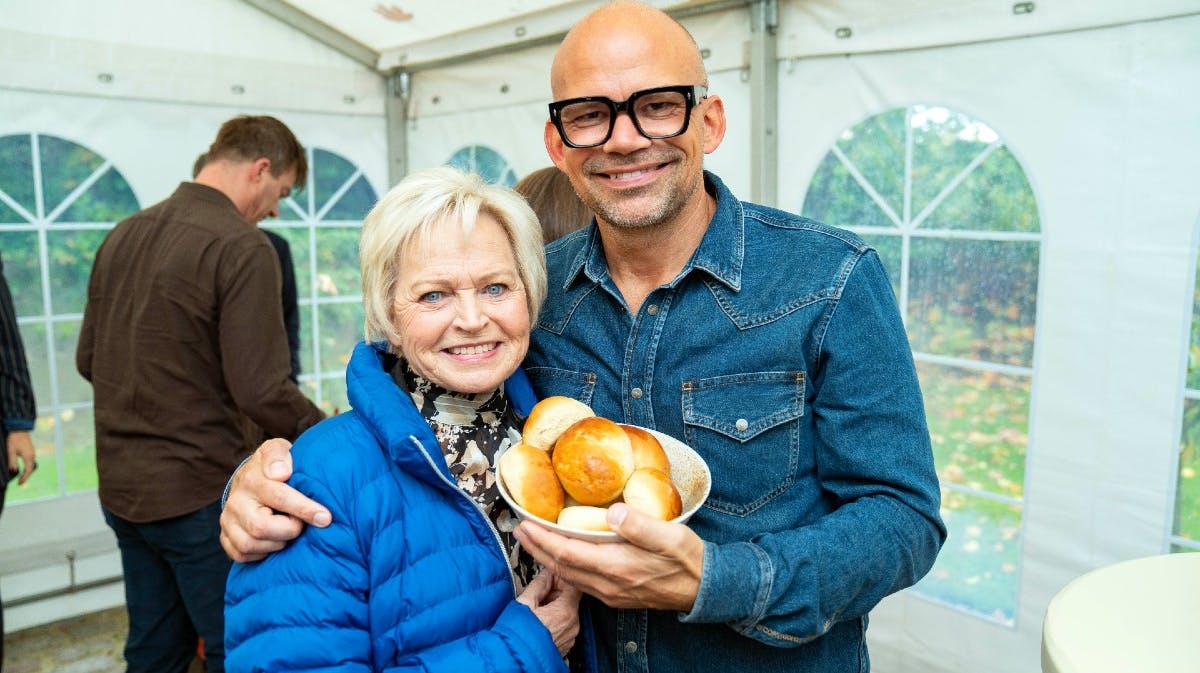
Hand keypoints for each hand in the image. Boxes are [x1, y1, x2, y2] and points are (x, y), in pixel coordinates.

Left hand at [6, 431, 35, 485]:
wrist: (19, 429)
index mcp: (28, 456)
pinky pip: (31, 462)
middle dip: (26, 476)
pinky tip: (23, 468)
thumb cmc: (14, 440)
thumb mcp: (11, 451)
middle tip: (20, 482)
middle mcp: (32, 455)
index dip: (24, 478)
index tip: (19, 484)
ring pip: (31, 465)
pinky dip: (28, 467)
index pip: (28, 471)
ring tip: (21, 477)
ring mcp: (32, 453)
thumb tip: (14, 471)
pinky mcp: (31, 451)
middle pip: (31, 469)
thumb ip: (12, 462)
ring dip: (27, 472)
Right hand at [219, 438, 331, 562]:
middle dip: (289, 530)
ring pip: (249, 545)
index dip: (304, 509)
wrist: (250, 478)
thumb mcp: (278, 449)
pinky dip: (261, 553)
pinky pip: (241, 555)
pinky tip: (274, 541)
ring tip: (288, 531)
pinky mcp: (225, 537)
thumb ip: (279, 455)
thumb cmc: (273, 465)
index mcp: (251, 479)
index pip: (278, 497)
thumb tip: (281, 473)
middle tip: (301, 524)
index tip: (325, 517)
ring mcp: (227, 521)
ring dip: (276, 543)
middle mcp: (236, 501)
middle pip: (260, 528)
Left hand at [515, 503, 704, 610]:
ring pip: (569, 576)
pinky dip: (564, 567)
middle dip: (537, 548)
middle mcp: (609, 584)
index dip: (543, 540)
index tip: (525, 524)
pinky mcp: (616, 594)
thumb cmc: (688, 559)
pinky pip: (581, 582)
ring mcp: (611, 593)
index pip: (568, 553)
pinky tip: (562, 557)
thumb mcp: (669, 535)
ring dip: (547, 558)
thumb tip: (613, 512)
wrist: (705, 588)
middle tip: (519, 530)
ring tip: (533, 541)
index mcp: (617, 567)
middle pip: (561, 567)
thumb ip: (640, 524)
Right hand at [517, 570, 580, 655]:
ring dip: (554, 607)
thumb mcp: (525, 602)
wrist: (515, 660)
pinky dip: (554, 621)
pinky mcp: (565, 646)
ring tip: (536, 610)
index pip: (574, 585)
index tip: (549, 577)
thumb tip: (546, 574)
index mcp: (566, 611)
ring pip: (567, 613)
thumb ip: (539, 584)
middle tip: (538, 594)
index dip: (561, 578)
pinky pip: (564, 627)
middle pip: (570, 599)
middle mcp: (573, 625)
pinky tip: (540, 622)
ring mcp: (570, 637)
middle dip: (555, 593)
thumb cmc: (518, 636)